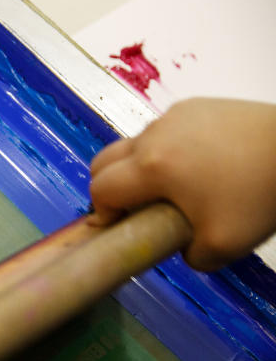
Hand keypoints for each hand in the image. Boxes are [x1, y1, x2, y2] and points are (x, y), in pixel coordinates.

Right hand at [88, 98, 275, 270]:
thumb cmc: (259, 197)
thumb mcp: (221, 247)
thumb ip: (187, 255)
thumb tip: (179, 244)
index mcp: (151, 168)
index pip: (101, 189)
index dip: (102, 212)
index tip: (122, 225)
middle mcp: (154, 136)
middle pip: (104, 161)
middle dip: (109, 187)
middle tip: (135, 208)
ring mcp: (174, 116)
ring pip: (134, 145)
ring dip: (138, 168)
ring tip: (176, 187)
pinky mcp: (196, 105)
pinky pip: (164, 130)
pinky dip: (166, 150)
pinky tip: (199, 164)